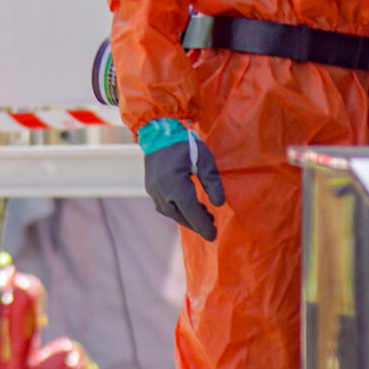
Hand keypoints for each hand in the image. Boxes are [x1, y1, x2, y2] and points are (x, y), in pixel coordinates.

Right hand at [137, 119, 224, 240]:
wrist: (158, 132)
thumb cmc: (184, 143)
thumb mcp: (204, 159)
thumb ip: (212, 182)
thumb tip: (218, 203)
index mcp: (175, 185)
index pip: (192, 212)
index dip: (203, 226)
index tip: (213, 237)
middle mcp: (162, 192)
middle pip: (181, 216)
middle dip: (196, 224)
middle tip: (212, 227)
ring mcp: (153, 191)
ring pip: (171, 213)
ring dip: (187, 217)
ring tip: (204, 215)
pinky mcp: (150, 188)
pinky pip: (165, 206)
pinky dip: (177, 210)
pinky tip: (188, 206)